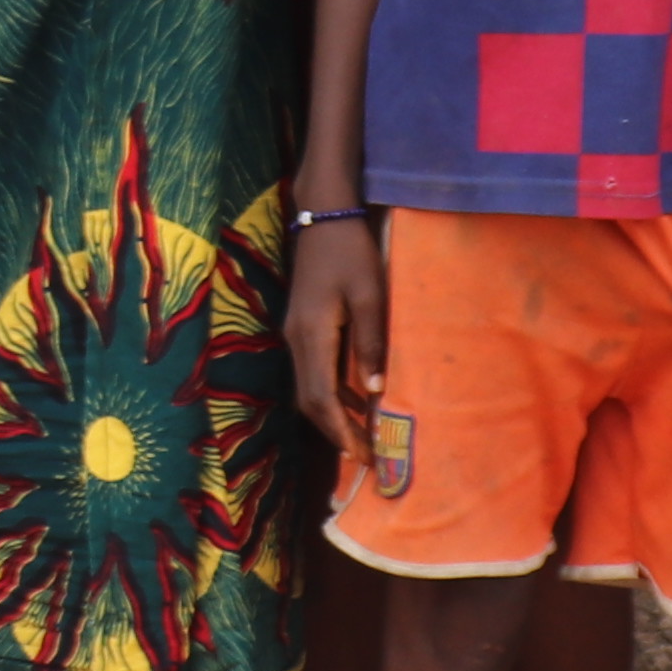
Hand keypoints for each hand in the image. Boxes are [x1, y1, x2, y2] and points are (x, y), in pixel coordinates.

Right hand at [288, 213, 386, 466]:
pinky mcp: (302, 325)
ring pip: (309, 387)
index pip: (321, 397)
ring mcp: (296, 332)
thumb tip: (376, 389)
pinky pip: (314, 369)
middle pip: (309, 400)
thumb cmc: (351, 251)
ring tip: (364, 434)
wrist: (323, 215)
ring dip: (334, 413)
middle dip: (336, 431)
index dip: (340, 430)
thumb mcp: (371, 294)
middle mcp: (296, 339)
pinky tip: (358, 397)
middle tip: (366, 455)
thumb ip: (371, 342)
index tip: (362, 455)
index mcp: (312, 335)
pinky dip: (333, 391)